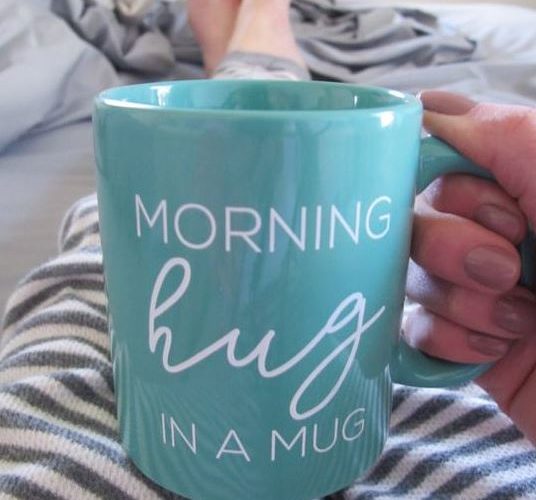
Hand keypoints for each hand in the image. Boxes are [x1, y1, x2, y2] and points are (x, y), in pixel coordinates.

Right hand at [406, 90, 535, 443]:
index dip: (457, 196)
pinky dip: (449, 341)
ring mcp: (473, 292)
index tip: (507, 216)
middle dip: (454, 250)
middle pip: (414, 227)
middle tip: (510, 270)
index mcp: (518, 195)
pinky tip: (494, 351)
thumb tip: (426, 106)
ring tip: (521, 321)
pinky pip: (414, 329)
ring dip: (463, 302)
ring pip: (412, 279)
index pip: (438, 175)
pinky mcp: (462, 342)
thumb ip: (499, 134)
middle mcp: (490, 238)